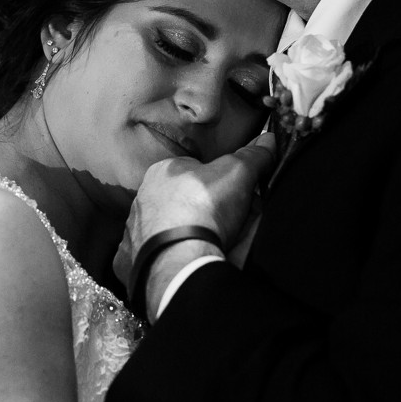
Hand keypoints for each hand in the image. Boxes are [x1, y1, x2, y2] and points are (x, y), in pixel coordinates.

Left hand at [113, 130, 276, 287]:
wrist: (180, 260)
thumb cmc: (203, 209)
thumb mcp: (237, 173)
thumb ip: (252, 156)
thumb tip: (268, 140)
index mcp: (161, 172)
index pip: (191, 170)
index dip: (215, 182)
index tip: (231, 196)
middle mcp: (142, 199)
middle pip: (178, 201)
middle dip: (199, 209)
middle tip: (224, 223)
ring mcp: (134, 231)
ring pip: (163, 228)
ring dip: (182, 234)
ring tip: (207, 245)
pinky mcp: (132, 260)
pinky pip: (151, 256)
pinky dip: (168, 258)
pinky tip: (185, 261)